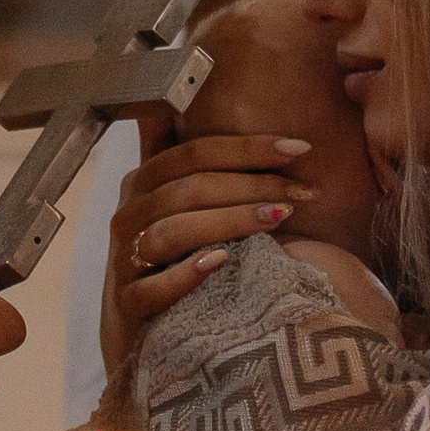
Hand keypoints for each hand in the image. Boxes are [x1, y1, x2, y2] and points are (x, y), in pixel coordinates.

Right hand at [100, 129, 310, 365]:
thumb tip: (171, 100)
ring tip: (279, 219)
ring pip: (175, 231)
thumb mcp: (169, 201)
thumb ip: (173, 154)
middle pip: (191, 188)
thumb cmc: (168, 258)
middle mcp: (130, 215)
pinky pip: (153, 287)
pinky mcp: (128, 303)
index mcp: (144, 183)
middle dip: (253, 185)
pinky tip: (221, 263)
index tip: (300, 148)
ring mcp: (125, 260)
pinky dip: (186, 274)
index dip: (247, 148)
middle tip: (303, 191)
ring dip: (231, 221)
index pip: (195, 153)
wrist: (140, 330)